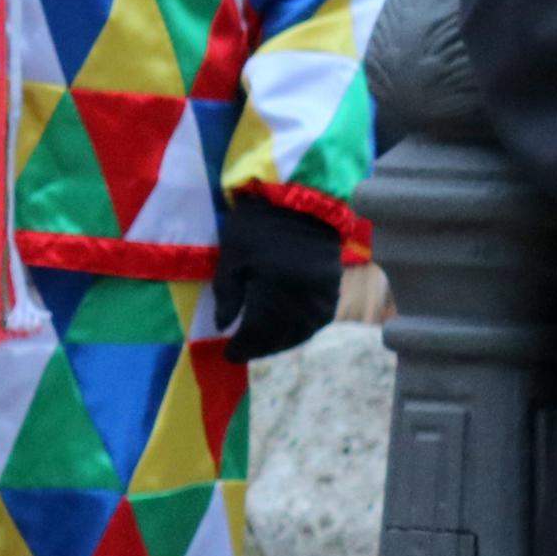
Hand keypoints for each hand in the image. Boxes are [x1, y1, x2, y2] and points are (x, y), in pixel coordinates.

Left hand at [211, 195, 346, 364]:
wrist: (303, 200)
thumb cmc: (258, 224)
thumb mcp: (232, 255)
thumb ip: (228, 293)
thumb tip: (223, 327)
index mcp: (275, 288)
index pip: (258, 330)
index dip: (242, 346)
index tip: (228, 355)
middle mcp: (303, 296)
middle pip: (281, 335)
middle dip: (261, 347)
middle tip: (243, 352)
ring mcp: (323, 293)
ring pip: (303, 331)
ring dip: (282, 343)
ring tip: (263, 346)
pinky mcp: (334, 287)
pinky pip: (319, 320)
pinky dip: (302, 330)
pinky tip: (288, 332)